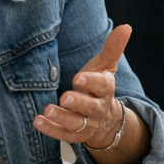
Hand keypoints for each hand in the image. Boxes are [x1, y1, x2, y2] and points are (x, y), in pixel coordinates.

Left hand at [34, 25, 139, 149]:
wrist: (104, 119)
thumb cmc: (98, 87)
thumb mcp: (105, 66)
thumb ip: (112, 48)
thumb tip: (126, 27)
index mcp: (106, 90)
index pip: (102, 86)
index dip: (92, 82)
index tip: (79, 78)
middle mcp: (98, 109)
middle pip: (89, 107)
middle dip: (77, 103)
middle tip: (65, 97)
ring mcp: (87, 124)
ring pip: (76, 123)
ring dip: (62, 118)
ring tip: (48, 110)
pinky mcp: (75, 135)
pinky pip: (63, 135)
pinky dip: (51, 129)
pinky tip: (38, 121)